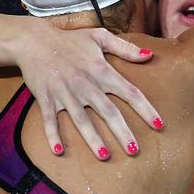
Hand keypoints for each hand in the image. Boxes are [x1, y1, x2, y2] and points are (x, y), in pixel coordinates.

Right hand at [11, 23, 161, 159]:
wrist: (35, 40)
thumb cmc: (71, 40)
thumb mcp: (100, 37)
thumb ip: (125, 48)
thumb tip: (150, 55)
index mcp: (102, 71)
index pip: (130, 92)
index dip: (146, 109)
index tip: (159, 125)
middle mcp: (86, 84)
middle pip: (108, 112)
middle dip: (122, 132)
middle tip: (134, 151)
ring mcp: (65, 93)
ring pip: (81, 120)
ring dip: (93, 139)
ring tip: (104, 157)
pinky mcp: (46, 98)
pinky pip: (49, 120)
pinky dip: (53, 136)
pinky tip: (59, 152)